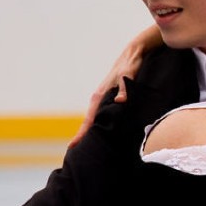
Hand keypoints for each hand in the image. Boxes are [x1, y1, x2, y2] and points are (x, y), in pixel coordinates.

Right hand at [68, 26, 160, 146]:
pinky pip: (101, 114)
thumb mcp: (128, 76)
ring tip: (85, 146)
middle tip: (74, 152)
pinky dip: (98, 124)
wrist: (133, 53)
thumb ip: (125, 88)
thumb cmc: (130, 65)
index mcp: (99, 96)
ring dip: (89, 131)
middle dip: (81, 136)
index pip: (88, 119)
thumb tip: (119, 101)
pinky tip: (101, 132)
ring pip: (94, 118)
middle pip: (88, 121)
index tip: (72, 146)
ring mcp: (103, 98)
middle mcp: (98, 98)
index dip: (81, 133)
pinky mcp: (110, 98)